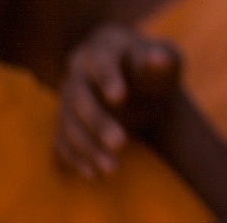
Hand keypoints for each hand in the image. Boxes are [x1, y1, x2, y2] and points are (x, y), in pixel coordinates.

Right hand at [55, 24, 180, 177]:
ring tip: (112, 167)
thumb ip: (163, 59)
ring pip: (68, 124)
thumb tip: (159, 58)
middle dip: (98, 122)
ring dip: (87, 146)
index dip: (108, 79)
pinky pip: (62, 141)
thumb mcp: (164, 59)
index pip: (101, 63)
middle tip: (121, 143)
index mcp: (102, 52)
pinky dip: (74, 158)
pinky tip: (93, 173)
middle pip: (79, 98)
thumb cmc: (152, 66)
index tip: (120, 97)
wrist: (134, 77)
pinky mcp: (65, 123)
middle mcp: (78, 76)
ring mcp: (67, 100)